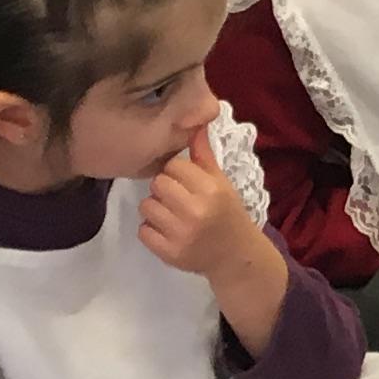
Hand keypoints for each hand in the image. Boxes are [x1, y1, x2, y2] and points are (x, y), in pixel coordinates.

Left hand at [138, 141, 270, 290]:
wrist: (236, 254)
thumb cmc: (228, 213)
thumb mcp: (221, 182)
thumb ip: (203, 156)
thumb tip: (195, 124)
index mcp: (211, 189)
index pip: (173, 165)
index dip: (176, 172)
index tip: (185, 182)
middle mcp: (196, 210)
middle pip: (157, 184)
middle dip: (164, 189)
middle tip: (177, 198)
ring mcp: (181, 234)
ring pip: (146, 207)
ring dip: (155, 209)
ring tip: (172, 215)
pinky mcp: (169, 253)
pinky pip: (143, 231)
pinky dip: (151, 230)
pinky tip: (167, 231)